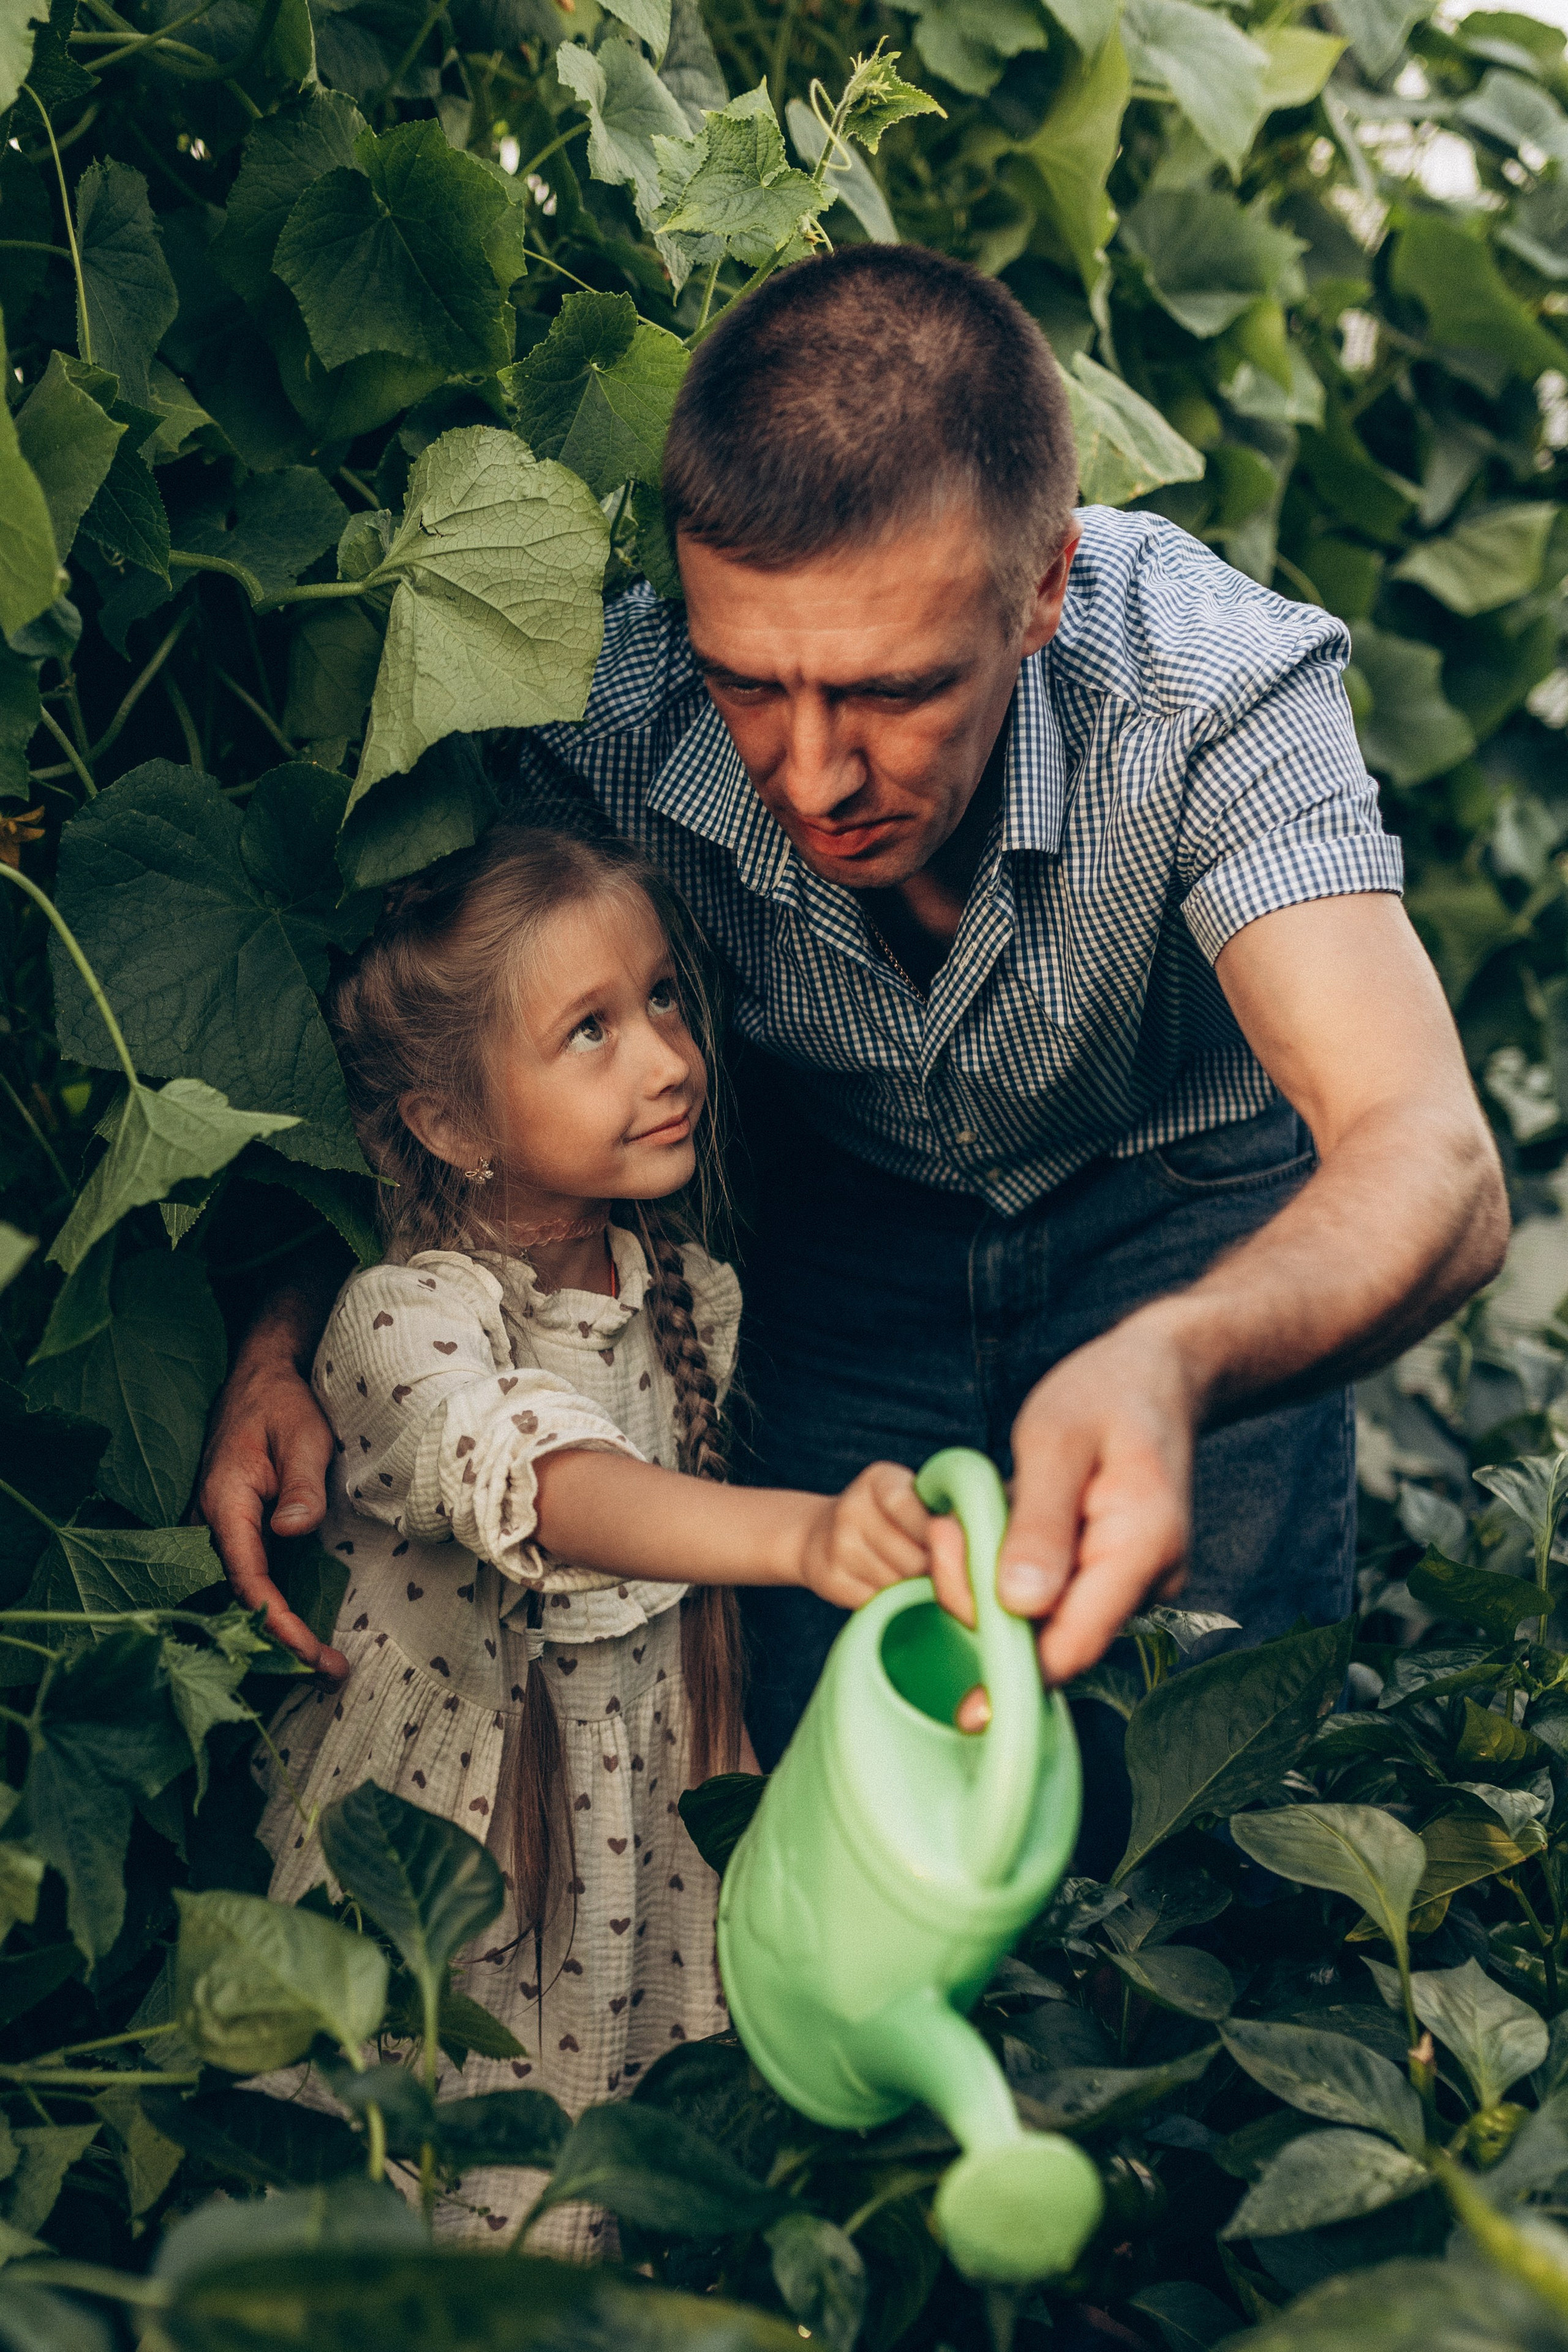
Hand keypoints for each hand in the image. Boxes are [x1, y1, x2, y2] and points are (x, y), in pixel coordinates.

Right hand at [194, 1339, 344, 1676]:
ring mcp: (217, 1529)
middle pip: (238, 1599)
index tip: (309, 1651)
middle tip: (330, 1672)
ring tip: (323, 1667)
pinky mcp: (232, 1530)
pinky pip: (245, 1579)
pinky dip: (270, 1610)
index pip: (246, 1578)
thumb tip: (291, 1532)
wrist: (259, 1378)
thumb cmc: (283, 1404)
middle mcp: (211, 1523)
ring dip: (275, 1632)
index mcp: (225, 1503)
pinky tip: (300, 1632)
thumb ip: (299, 1485)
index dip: (275, 1621)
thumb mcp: (303, 1436)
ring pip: (239, 1595)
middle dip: (278, 1643)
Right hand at [795, 1461, 964, 1612]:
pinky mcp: (830, 1579)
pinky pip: (877, 1601)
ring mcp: (837, 1545)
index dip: (937, 1533)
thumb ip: (937, 1511)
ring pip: (898, 1583)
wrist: (818, 1536)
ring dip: (914, 1587)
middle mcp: (851, 1508)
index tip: (955, 1546)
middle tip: (941, 1570)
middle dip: (933, 1570)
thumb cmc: (886, 1519)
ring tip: (913, 1577)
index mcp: (878, 1481)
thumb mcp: (908, 1498)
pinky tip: (889, 1588)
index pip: (909, 1507)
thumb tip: (980, 1541)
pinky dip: (891, 1601)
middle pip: (912, 1556)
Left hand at [994, 1311, 1194, 1684]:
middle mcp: (1148, 1581)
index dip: (1011, 1672)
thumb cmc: (1103, 1394)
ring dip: (991, 1587)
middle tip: (944, 1535)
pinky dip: (1010, 1573)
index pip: (1074, 1646)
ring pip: (1048, 1620)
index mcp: (1142, 1548)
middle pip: (1054, 1641)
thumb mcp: (1054, 1440)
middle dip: (984, 1607)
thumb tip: (1019, 1605)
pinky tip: (992, 1525)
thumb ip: (1037, 1522)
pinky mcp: (1113, 1575)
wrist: (1155, 1376)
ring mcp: (1134, 1582)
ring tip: (963, 1520)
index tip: (957, 1674)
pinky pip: (1053, 1597)